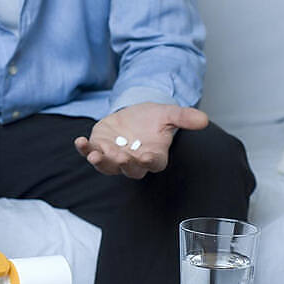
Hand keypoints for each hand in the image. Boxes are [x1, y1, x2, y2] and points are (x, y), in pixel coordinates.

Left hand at [74, 102, 207, 178]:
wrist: (133, 114)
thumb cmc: (153, 119)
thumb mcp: (169, 114)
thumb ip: (184, 118)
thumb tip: (204, 119)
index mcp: (153, 157)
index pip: (153, 164)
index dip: (149, 162)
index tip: (145, 157)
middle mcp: (133, 162)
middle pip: (129, 169)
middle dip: (124, 164)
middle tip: (120, 156)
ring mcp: (114, 157)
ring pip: (107, 166)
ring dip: (100, 161)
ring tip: (94, 155)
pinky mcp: (99, 149)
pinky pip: (90, 153)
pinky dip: (84, 150)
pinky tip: (79, 141)